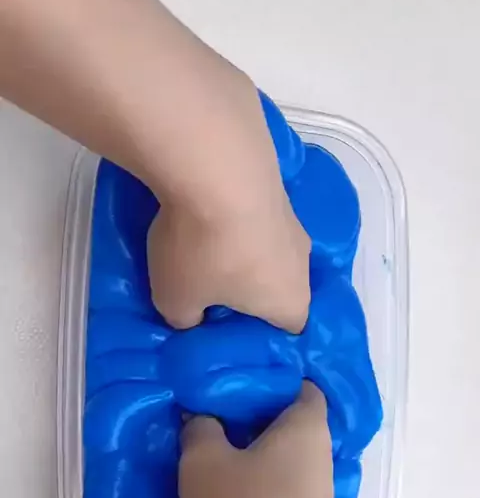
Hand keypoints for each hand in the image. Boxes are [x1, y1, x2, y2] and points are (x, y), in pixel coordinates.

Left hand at [147, 70, 310, 332]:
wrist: (218, 164)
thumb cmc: (204, 252)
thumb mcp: (176, 301)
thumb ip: (186, 319)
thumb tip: (191, 316)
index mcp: (291, 302)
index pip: (287, 331)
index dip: (259, 334)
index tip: (227, 329)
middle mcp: (303, 263)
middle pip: (280, 286)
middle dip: (249, 289)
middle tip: (210, 289)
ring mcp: (293, 220)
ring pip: (269, 248)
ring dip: (242, 250)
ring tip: (204, 246)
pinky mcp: (277, 184)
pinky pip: (256, 215)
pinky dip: (236, 218)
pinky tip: (205, 211)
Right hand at [179, 382, 333, 497]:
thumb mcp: (203, 461)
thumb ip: (200, 429)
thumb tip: (202, 417)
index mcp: (306, 428)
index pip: (302, 387)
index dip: (272, 379)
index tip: (238, 382)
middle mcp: (322, 459)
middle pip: (294, 426)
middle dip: (259, 421)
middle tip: (218, 417)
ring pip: (288, 463)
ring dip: (260, 459)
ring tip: (220, 458)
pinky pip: (285, 495)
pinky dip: (263, 489)